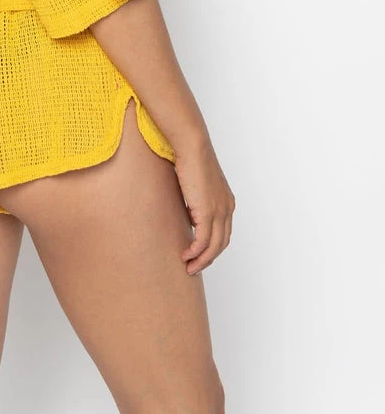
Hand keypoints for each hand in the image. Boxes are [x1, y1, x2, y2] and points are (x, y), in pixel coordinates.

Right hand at [173, 139, 234, 274]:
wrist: (193, 146)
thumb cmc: (191, 159)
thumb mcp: (197, 185)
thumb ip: (197, 201)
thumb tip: (189, 216)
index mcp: (227, 202)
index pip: (223, 233)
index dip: (212, 247)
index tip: (200, 255)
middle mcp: (227, 208)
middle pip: (221, 244)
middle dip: (208, 258)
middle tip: (194, 267)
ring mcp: (219, 211)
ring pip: (214, 246)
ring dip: (202, 260)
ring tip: (189, 267)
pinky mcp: (207, 211)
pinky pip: (203, 241)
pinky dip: (195, 252)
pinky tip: (186, 255)